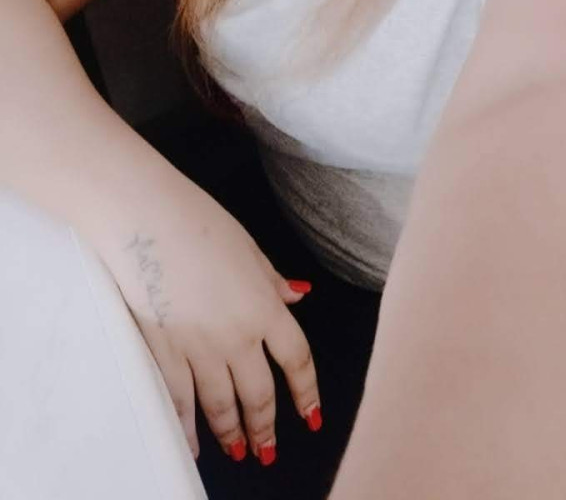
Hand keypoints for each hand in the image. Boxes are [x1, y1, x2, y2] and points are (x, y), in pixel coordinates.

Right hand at [99, 178, 321, 462]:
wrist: (146, 219)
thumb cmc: (198, 222)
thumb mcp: (248, 247)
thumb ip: (272, 280)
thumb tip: (298, 298)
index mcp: (264, 306)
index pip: (296, 359)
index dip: (307, 392)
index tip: (312, 415)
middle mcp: (236, 334)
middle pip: (259, 393)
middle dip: (265, 426)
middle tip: (268, 449)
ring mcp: (198, 346)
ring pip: (220, 404)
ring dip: (232, 432)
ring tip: (238, 452)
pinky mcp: (163, 349)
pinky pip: (179, 400)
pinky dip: (187, 428)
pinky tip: (193, 446)